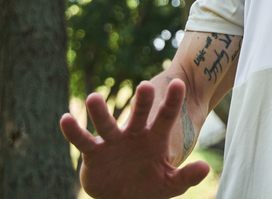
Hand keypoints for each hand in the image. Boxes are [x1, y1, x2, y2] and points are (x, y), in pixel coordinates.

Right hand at [59, 79, 209, 198]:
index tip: (180, 84)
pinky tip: (66, 118)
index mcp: (155, 138)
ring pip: (106, 124)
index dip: (173, 102)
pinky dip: (74, 131)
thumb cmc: (149, 185)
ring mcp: (113, 142)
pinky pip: (83, 141)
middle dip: (142, 101)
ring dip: (100, 112)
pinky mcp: (94, 154)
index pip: (166, 117)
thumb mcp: (170, 183)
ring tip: (93, 98)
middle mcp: (134, 134)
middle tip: (146, 85)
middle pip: (139, 114)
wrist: (123, 198)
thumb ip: (186, 176)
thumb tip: (206, 167)